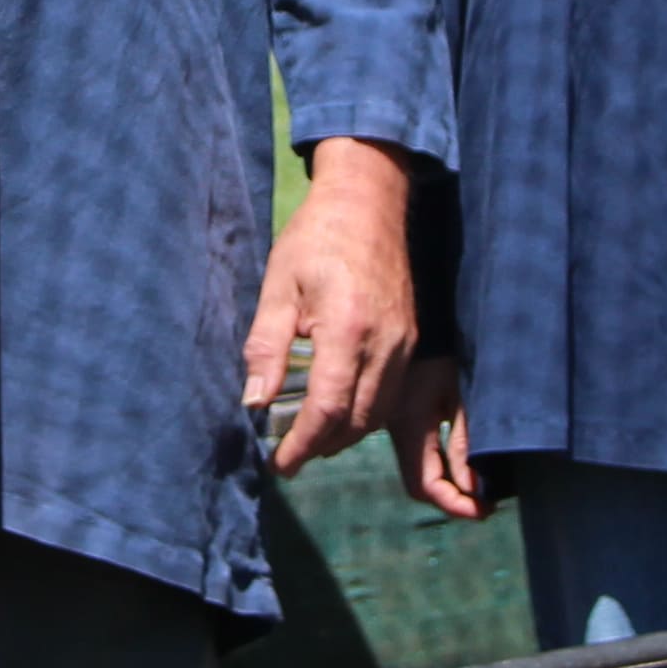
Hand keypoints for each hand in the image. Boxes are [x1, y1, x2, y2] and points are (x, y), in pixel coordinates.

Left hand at [252, 140, 419, 475]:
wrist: (368, 203)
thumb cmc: (315, 239)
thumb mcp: (278, 287)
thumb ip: (266, 347)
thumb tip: (254, 402)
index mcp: (347, 329)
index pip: (327, 409)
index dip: (302, 445)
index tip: (279, 464)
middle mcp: (385, 343)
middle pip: (357, 421)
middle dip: (322, 446)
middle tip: (289, 456)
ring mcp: (405, 343)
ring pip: (379, 413)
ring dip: (345, 435)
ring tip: (311, 440)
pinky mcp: (412, 339)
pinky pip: (392, 393)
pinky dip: (366, 413)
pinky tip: (340, 410)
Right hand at [382, 350, 482, 521]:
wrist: (428, 314)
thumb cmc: (449, 348)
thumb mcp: (462, 393)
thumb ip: (464, 440)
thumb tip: (472, 487)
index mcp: (410, 426)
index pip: (426, 484)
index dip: (454, 504)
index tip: (484, 510)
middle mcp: (399, 430)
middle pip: (421, 483)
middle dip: (452, 498)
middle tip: (486, 502)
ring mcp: (399, 423)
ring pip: (421, 469)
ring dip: (449, 483)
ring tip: (481, 486)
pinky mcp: (406, 415)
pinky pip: (422, 451)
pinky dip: (444, 465)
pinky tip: (466, 463)